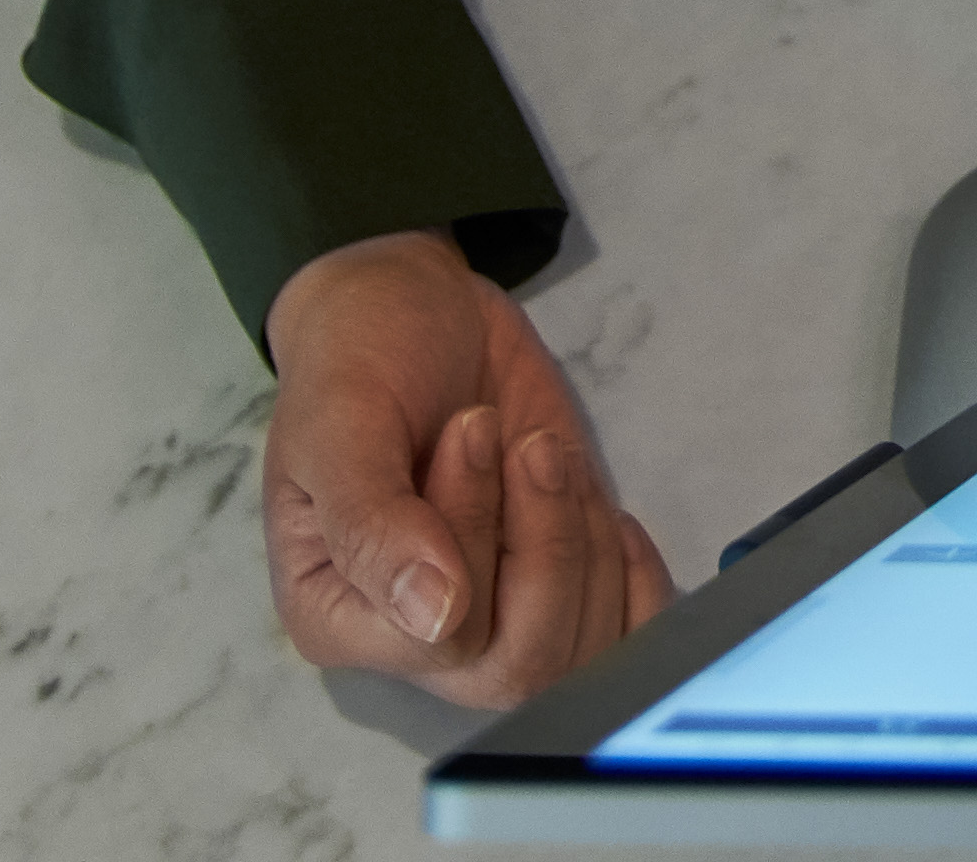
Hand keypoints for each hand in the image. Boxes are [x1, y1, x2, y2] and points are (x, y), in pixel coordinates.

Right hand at [260, 230, 679, 708]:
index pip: (438, 642)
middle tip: (525, 442)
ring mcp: (496, 620)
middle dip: (544, 542)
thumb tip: (436, 618)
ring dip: (581, 536)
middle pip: (521, 665)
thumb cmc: (358, 362)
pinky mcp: (561, 587)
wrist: (417, 311)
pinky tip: (598, 503)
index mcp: (340, 620)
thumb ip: (372, 523)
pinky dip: (636, 572)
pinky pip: (627, 632)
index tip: (473, 430)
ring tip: (541, 452)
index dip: (474, 540)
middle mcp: (417, 644)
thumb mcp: (341, 422)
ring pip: (582, 649)